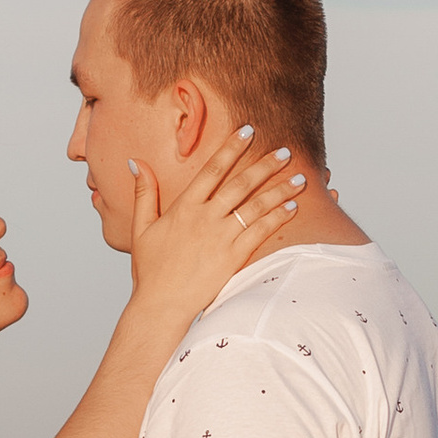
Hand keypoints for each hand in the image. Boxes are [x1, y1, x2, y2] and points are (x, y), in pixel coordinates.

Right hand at [127, 121, 304, 314]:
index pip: (212, 169)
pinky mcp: (233, 257)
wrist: (160, 306)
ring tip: (300, 178)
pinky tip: (293, 208)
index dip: (231, 148)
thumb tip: (136, 162)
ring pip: (255, 206)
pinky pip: (259, 232)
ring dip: (280, 190)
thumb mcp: (140, 229)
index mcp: (183, 207)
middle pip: (240, 183)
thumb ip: (143, 193)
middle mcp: (204, 218)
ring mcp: (220, 238)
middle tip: (286, 150)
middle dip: (265, 165)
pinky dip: (277, 218)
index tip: (248, 131)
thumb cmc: (150, 271)